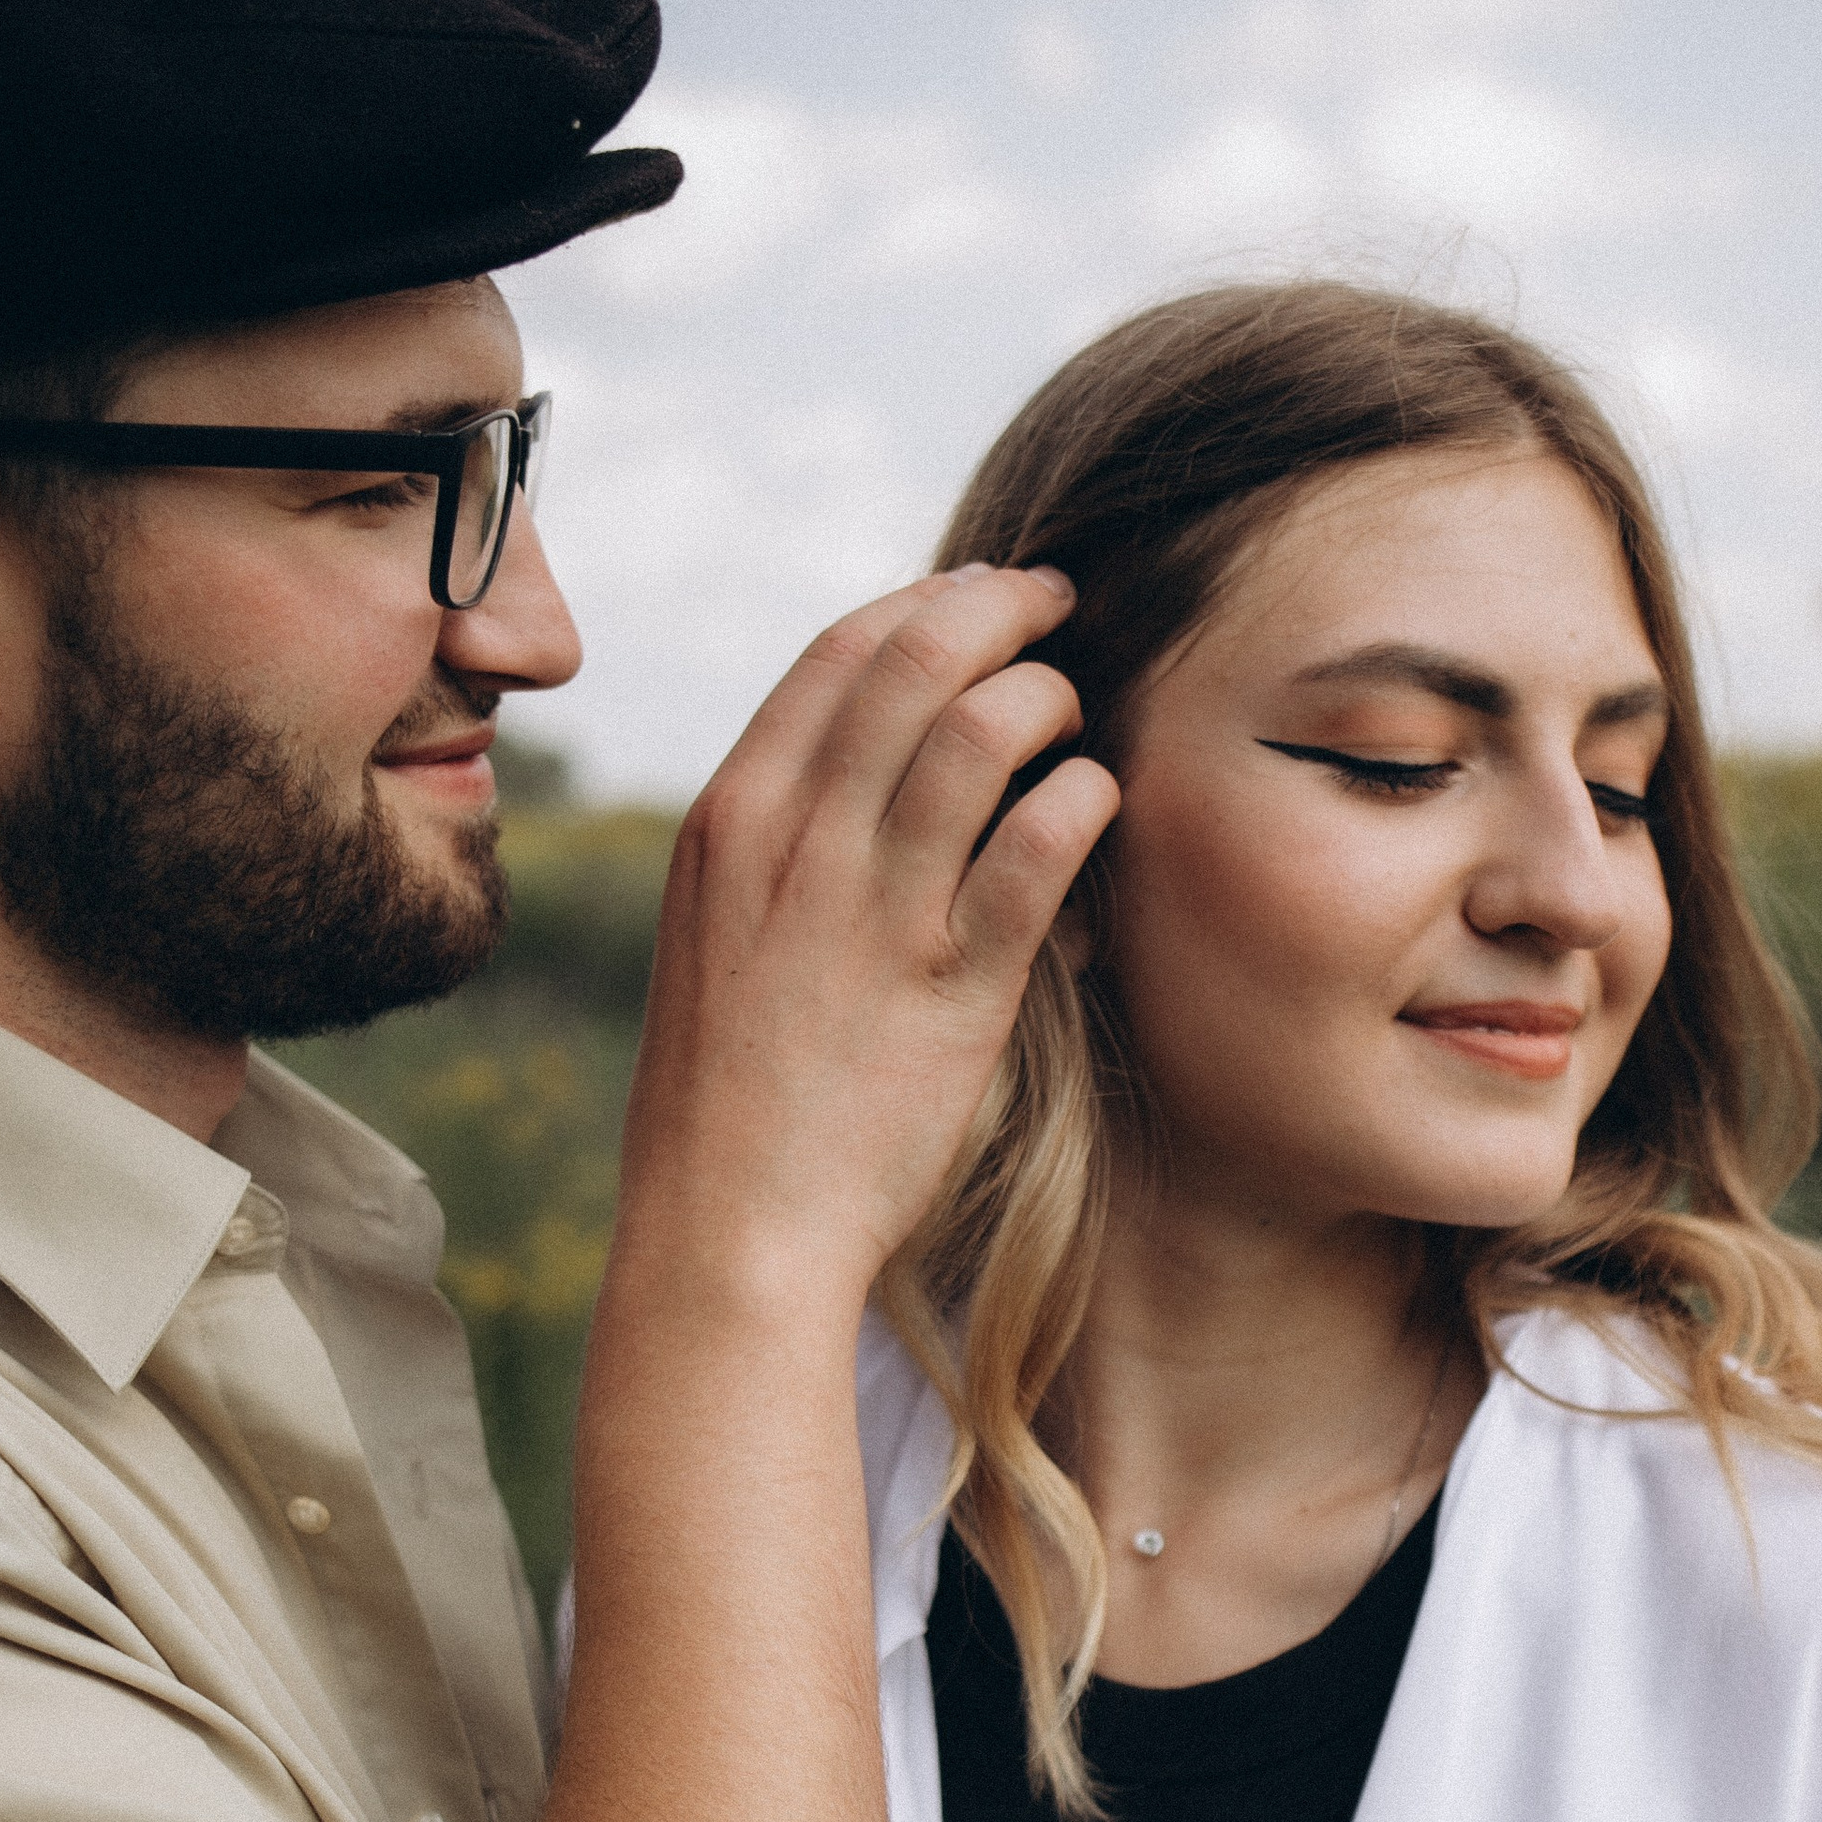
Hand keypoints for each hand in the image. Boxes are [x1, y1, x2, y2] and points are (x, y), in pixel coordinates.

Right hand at [619, 562, 1116, 1306]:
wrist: (730, 1224)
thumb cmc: (729, 1095)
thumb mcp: (722, 937)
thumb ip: (783, 847)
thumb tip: (859, 776)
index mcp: (734, 819)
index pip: (841, 653)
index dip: (929, 603)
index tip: (985, 597)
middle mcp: (798, 842)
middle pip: (916, 658)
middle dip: (1007, 612)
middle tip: (1064, 611)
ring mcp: (874, 910)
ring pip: (982, 730)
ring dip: (1049, 700)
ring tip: (1076, 718)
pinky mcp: (952, 987)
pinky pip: (1038, 847)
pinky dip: (1083, 799)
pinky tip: (1098, 802)